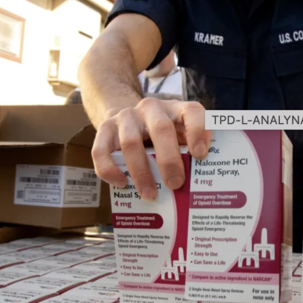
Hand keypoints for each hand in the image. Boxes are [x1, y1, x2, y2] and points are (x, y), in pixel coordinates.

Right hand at [90, 98, 210, 200]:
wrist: (132, 120)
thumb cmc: (165, 137)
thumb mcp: (181, 137)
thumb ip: (190, 155)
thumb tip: (199, 190)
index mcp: (178, 109)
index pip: (192, 112)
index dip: (198, 131)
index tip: (201, 155)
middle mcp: (152, 108)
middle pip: (161, 128)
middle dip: (169, 159)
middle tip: (176, 184)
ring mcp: (127, 117)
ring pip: (131, 142)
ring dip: (141, 171)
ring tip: (150, 194)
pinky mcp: (105, 128)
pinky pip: (101, 150)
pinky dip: (109, 169)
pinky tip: (122, 184)